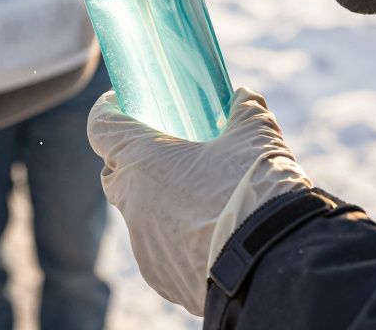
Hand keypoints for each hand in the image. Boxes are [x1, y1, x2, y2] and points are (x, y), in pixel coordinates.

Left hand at [88, 88, 310, 315]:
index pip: (100, 127)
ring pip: (139, 214)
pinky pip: (159, 248)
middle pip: (116, 173)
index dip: (108, 112)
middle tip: (165, 150)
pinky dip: (176, 237)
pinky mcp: (160, 276)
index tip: (123, 105)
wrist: (275, 264)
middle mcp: (133, 204)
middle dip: (132, 159)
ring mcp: (143, 244)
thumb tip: (243, 97)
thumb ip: (244, 110)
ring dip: (160, 202)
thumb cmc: (256, 190)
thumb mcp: (255, 135)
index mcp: (142, 162)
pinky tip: (208, 233)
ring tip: (199, 196)